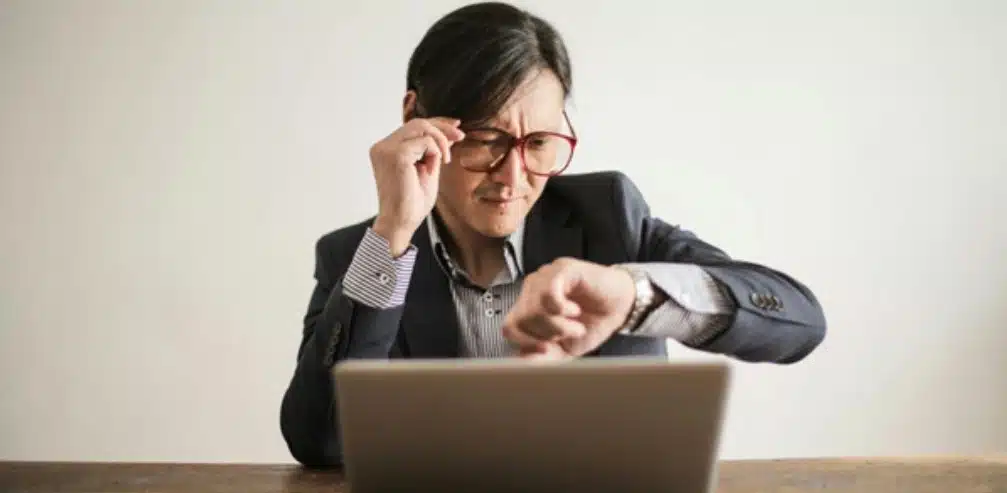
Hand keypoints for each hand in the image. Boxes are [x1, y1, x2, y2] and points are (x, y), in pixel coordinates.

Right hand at [369, 117, 464, 254]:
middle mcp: (382, 147)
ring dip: (440, 141)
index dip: (436, 123)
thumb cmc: (412, 203)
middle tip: (461, 137)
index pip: (412, 126)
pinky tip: (435, 168)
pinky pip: (425, 141)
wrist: (402, 223)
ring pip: (421, 126)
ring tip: (445, 161)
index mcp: (386, 150)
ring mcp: (386, 149)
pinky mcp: (396, 155)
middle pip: (417, 122)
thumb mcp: (427, 169)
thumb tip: (449, 132)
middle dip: (442, 127)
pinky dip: (436, 152)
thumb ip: (433, 151)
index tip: (456, 126)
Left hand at [501, 257, 637, 359]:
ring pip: (533, 309)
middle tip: (567, 334)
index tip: (548, 348)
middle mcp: (533, 289)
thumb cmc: (592, 323)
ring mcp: (545, 277)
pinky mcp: (561, 269)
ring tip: (575, 324)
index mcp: (529, 306)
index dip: (526, 343)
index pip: (510, 327)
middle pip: (520, 320)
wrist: (621, 306)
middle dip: (546, 335)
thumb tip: (522, 364)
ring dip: (558, 325)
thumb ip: (543, 357)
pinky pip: (548, 294)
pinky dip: (562, 309)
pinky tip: (574, 310)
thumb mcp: (566, 349)